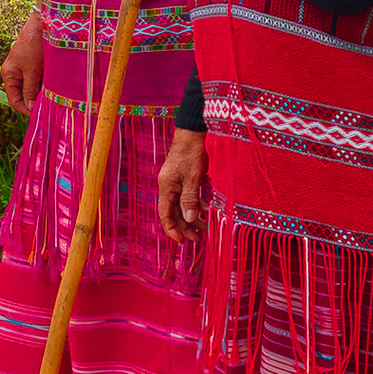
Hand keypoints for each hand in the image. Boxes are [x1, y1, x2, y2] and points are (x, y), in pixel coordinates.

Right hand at [0, 9, 45, 114]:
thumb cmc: (33, 45)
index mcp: (9, 75)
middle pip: (24, 95)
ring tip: (53, 96)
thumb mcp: (32, 70)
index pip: (14, 100)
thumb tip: (29, 108)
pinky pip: (39, 80)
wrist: (42, 24)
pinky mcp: (35, 65)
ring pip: (33, 88)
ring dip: (42, 92)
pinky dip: (46, 84)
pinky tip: (54, 86)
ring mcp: (25, 69)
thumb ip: (30, 89)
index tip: (38, 115)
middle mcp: (15, 74)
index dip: (25, 109)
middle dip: (35, 101)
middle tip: (48, 106)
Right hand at [157, 129, 207, 243]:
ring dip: (194, 216)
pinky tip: (207, 207)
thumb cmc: (192, 152)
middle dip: (186, 226)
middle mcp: (169, 186)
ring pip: (183, 205)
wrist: (193, 132)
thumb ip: (190, 199)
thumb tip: (189, 219)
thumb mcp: (192, 178)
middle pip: (174, 212)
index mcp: (167, 187)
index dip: (172, 229)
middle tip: (198, 238)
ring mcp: (176, 181)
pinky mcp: (185, 177)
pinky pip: (189, 196)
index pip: (165, 214)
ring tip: (206, 225)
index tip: (182, 241)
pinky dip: (197, 204)